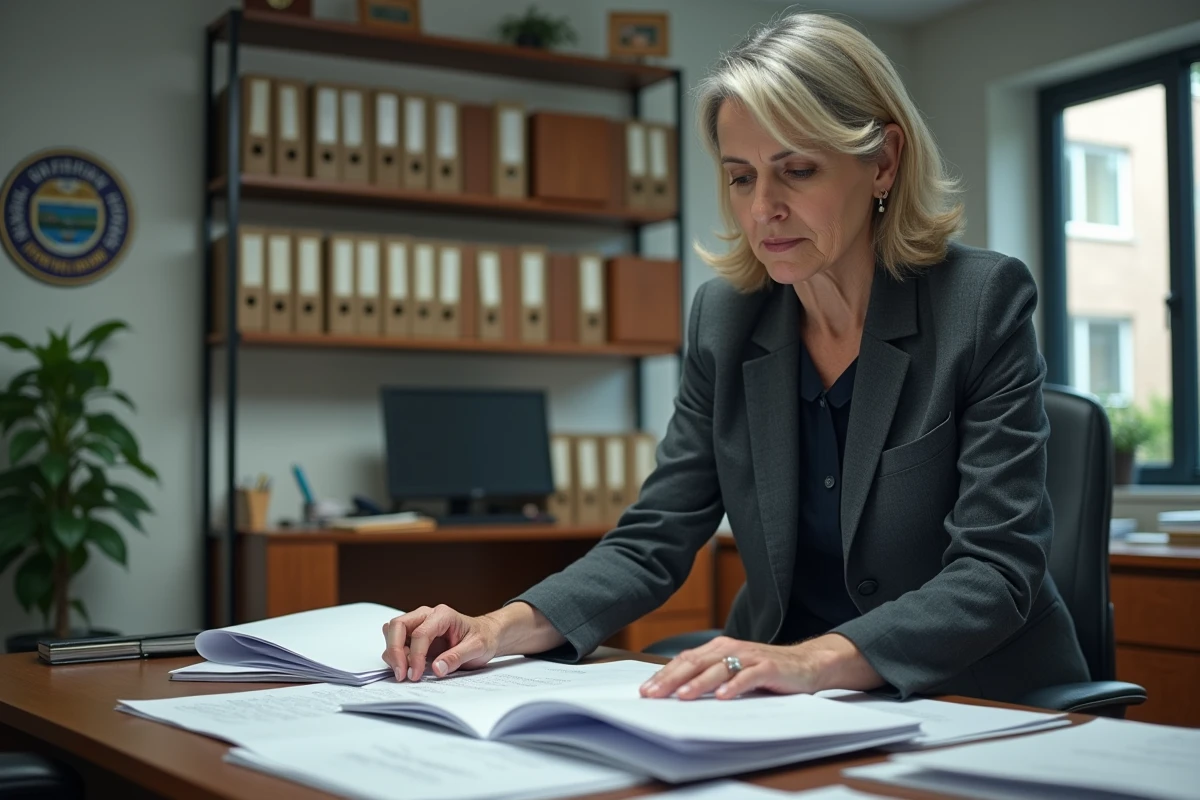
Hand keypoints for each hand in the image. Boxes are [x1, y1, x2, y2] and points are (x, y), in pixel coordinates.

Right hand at [381, 605, 499, 681]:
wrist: (486, 635)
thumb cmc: (482, 638)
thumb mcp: (477, 648)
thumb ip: (457, 657)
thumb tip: (437, 668)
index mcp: (443, 615)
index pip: (420, 633)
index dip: (415, 655)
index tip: (416, 674)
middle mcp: (427, 616)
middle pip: (397, 625)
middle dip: (395, 650)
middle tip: (401, 674)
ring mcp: (419, 624)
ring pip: (392, 632)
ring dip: (394, 654)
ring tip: (405, 673)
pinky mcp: (414, 636)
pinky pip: (396, 642)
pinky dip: (396, 656)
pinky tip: (407, 668)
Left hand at [638, 634, 881, 700]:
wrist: (805, 663)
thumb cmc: (764, 669)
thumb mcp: (732, 670)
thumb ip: (709, 676)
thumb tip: (674, 691)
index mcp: (717, 648)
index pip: (684, 661)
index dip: (664, 675)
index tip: (645, 690)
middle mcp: (730, 648)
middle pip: (695, 663)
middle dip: (671, 679)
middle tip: (653, 694)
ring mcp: (749, 657)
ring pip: (718, 669)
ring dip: (699, 683)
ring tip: (682, 696)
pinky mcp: (768, 667)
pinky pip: (748, 677)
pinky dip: (734, 686)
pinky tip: (722, 697)